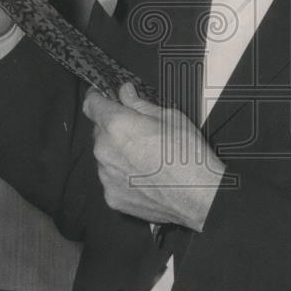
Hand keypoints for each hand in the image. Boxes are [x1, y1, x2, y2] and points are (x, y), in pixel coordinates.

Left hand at [82, 82, 225, 230]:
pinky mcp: (112, 197)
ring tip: (146, 158)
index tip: (102, 98)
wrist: (198, 196)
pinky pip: (111, 179)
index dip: (97, 98)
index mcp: (117, 125)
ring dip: (118, 153)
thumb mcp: (170, 117)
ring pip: (105, 156)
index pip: (92, 105)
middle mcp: (105, 150)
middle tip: (139, 132)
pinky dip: (122, 176)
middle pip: (99, 132)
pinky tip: (144, 176)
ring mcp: (106, 176)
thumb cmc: (188, 156)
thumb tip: (126, 93)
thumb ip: (140, 104)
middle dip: (114, 128)